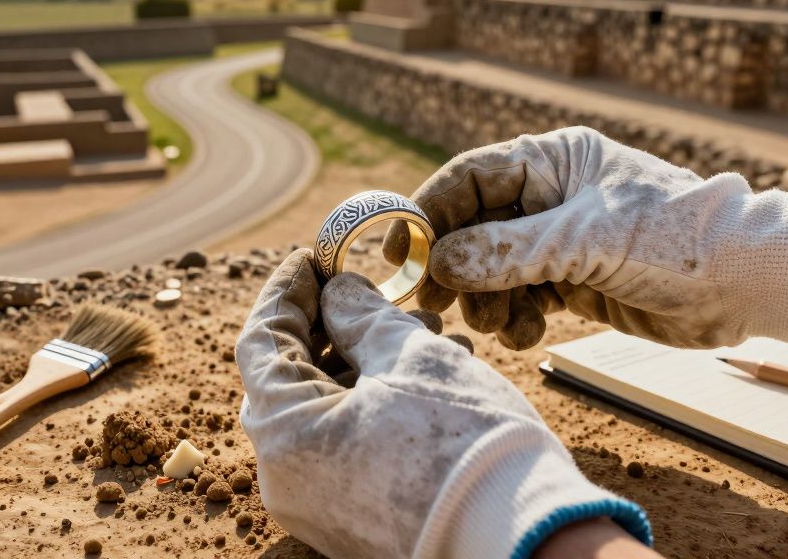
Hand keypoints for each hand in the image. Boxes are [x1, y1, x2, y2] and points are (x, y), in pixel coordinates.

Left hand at [236, 249, 650, 558]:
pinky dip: (373, 405)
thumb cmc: (466, 442)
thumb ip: (361, 315)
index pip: (261, 342)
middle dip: (334, 327)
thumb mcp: (410, 357)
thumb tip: (337, 293)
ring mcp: (317, 508)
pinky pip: (346, 449)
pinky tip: (427, 376)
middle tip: (371, 289)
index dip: (287, 291)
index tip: (314, 258)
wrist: (526, 540)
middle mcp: (285, 479)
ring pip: (324, 413)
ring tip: (425, 328)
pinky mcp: (352, 523)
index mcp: (284, 434)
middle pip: (289, 380)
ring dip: (363, 364)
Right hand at [383, 127, 787, 352]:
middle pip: (471, 228)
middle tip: (438, 305)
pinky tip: (532, 331)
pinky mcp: (571, 281)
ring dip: (486, 301)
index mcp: (552, 161)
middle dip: (455, 268)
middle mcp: (548, 197)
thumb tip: (442, 264)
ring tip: (504, 322)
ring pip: (490, 270)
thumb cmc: (673, 237)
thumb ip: (508, 251)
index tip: (403, 255)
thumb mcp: (584, 239)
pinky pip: (518, 299)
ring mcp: (558, 241)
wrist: (744, 281)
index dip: (430, 213)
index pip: (469, 178)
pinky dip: (515, 319)